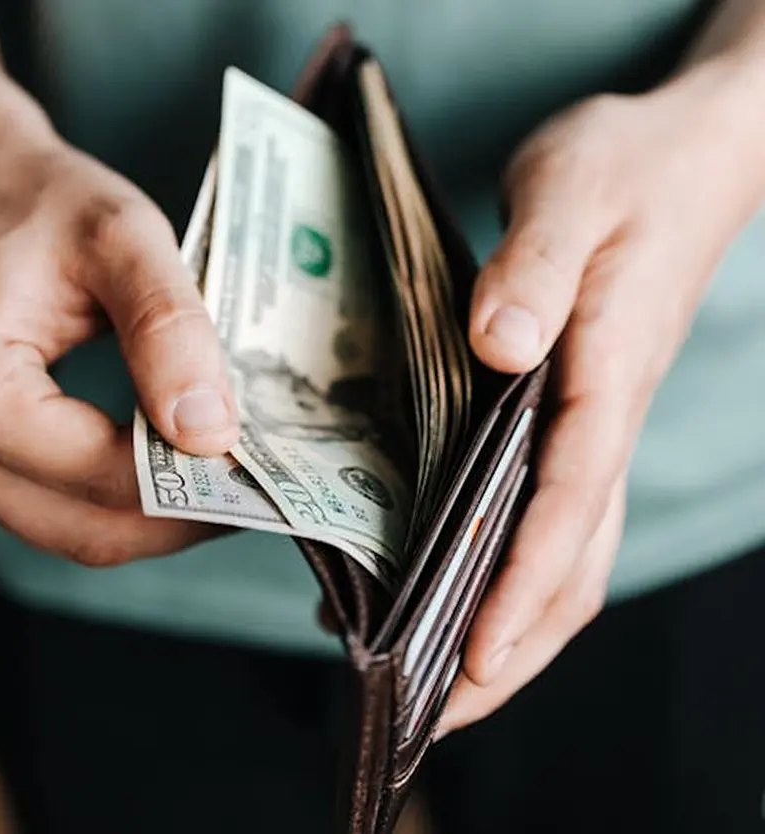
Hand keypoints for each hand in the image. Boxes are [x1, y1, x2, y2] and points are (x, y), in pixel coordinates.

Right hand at [0, 82, 236, 563]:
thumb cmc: (43, 204)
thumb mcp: (117, 238)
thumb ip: (166, 329)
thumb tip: (210, 432)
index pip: (101, 473)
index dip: (189, 485)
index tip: (257, 471)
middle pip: (88, 528)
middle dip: (181, 520)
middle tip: (255, 493)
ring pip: (73, 530)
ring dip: (157, 520)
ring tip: (223, 485)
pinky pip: (59, 509)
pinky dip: (122, 504)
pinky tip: (173, 473)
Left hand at [438, 63, 764, 735]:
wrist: (681, 155)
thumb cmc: (626, 167)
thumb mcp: (571, 192)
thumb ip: (535, 267)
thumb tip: (502, 346)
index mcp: (608, 375)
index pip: (569, 503)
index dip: (522, 586)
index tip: (470, 659)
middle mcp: (608, 418)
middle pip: (575, 561)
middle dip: (514, 645)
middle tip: (438, 712)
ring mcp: (600, 424)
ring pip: (570, 552)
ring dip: (516, 624)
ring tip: (442, 681)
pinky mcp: (581, 414)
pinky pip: (556, 514)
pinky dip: (515, 568)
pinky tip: (464, 583)